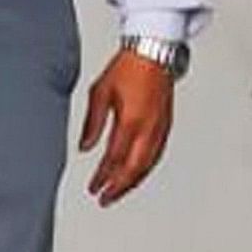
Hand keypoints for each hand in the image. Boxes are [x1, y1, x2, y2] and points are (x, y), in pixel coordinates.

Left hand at [77, 50, 175, 204]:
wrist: (153, 52)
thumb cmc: (128, 67)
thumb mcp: (100, 92)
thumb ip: (93, 123)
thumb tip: (85, 147)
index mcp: (130, 120)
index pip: (114, 158)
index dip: (103, 176)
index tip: (93, 187)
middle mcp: (149, 128)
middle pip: (134, 169)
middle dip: (118, 187)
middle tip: (105, 199)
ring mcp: (160, 127)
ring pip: (147, 165)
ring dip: (132, 181)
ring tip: (118, 191)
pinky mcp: (166, 125)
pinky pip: (156, 154)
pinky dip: (144, 168)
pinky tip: (136, 172)